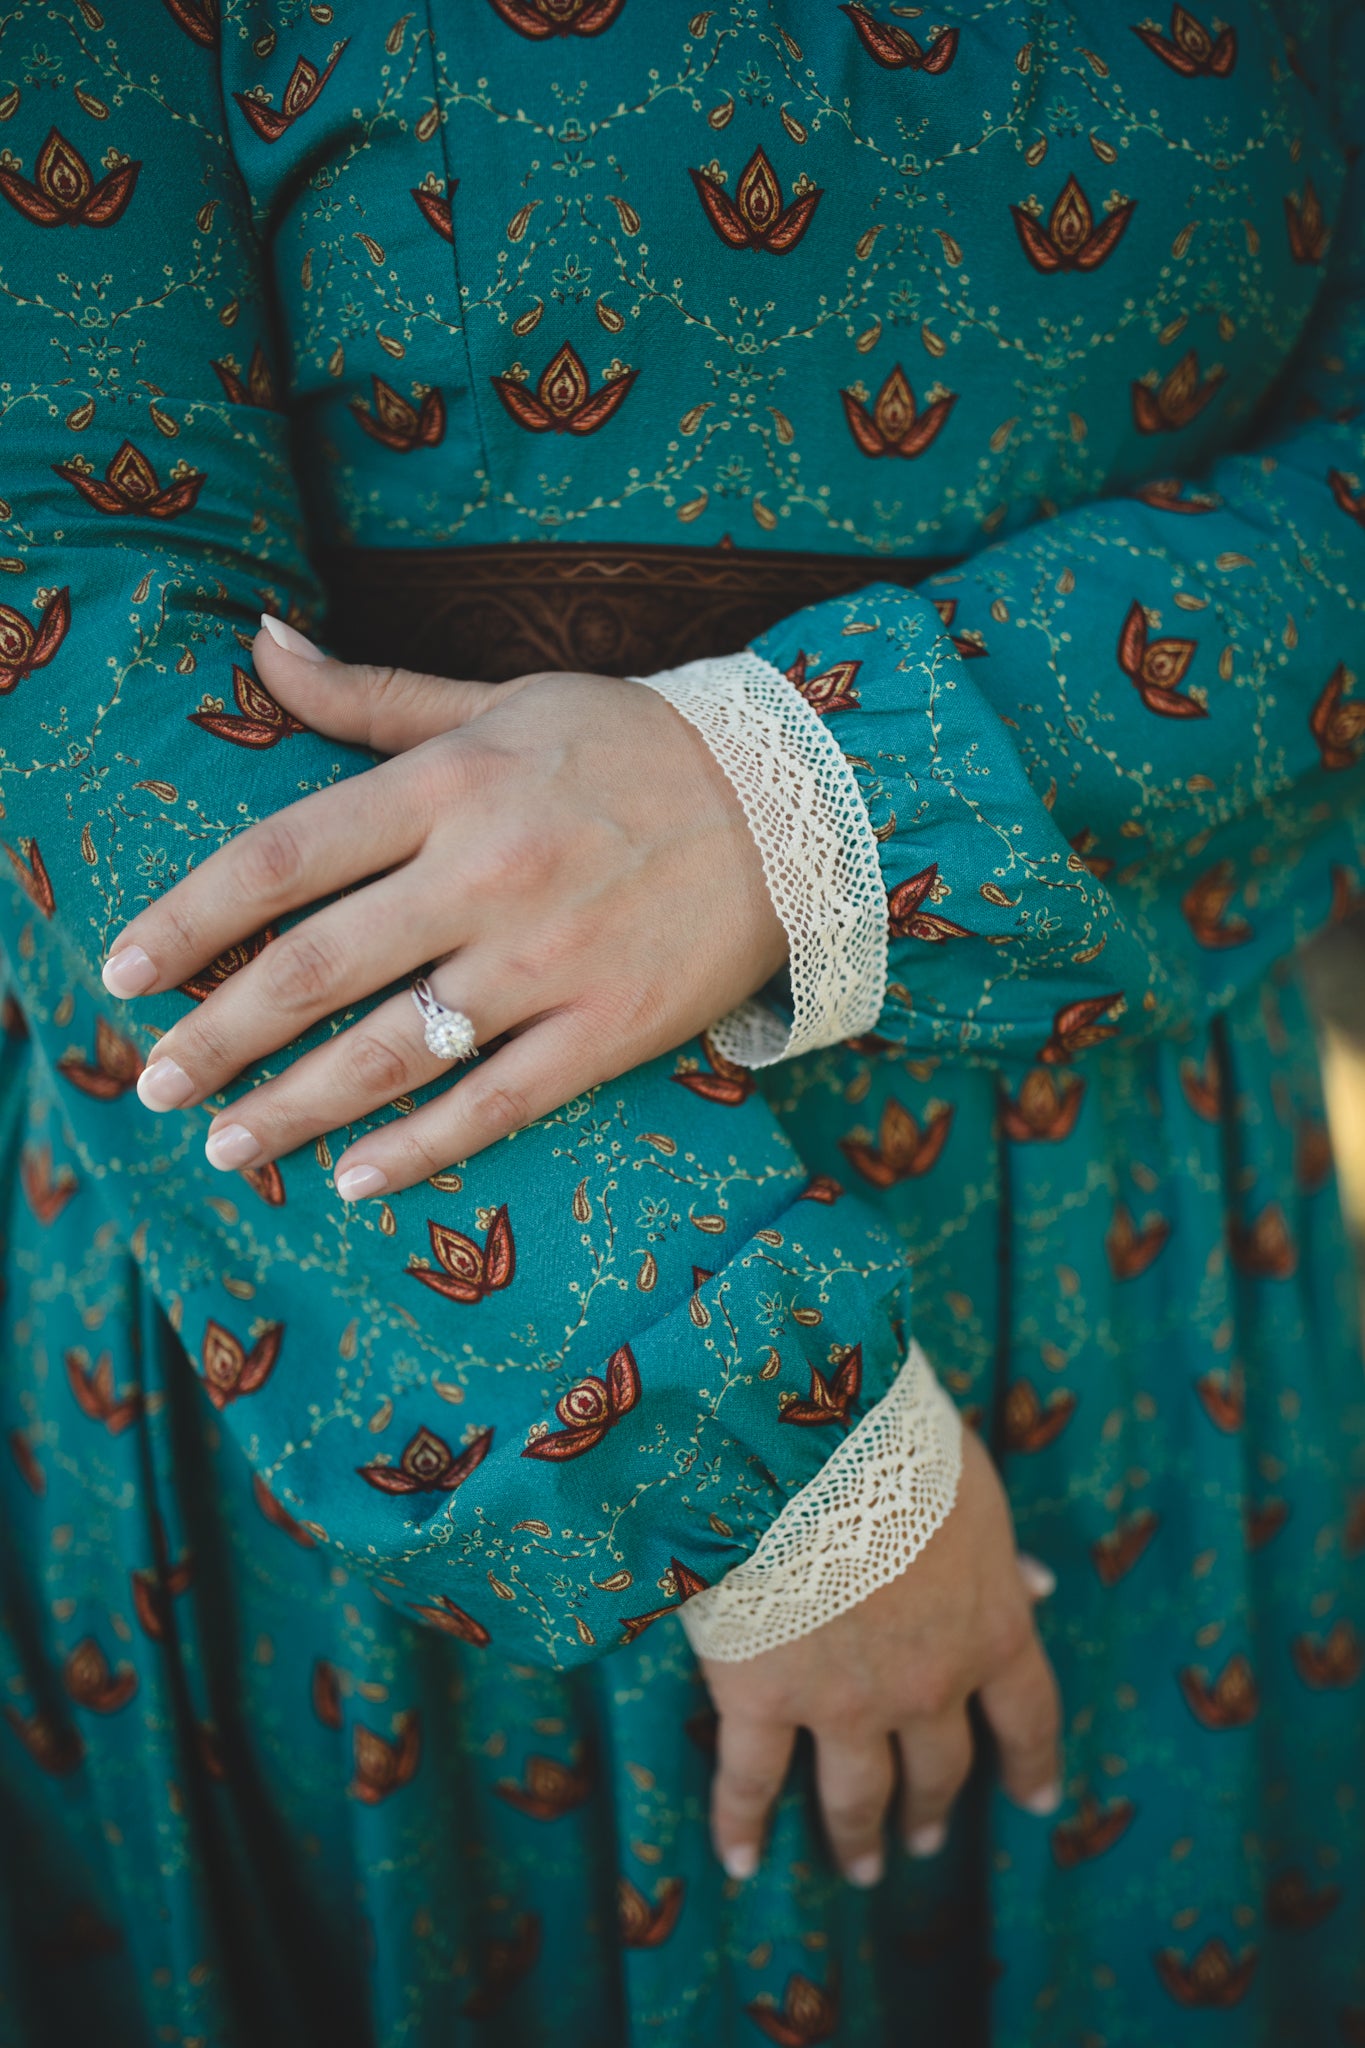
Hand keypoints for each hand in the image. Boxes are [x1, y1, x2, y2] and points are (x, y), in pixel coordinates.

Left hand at [102, 619, 786, 1197]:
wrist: (795, 803)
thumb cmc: (630, 744)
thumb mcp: (500, 702)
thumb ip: (370, 695)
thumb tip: (256, 642)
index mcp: (449, 786)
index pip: (282, 858)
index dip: (189, 920)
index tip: (124, 973)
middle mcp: (486, 874)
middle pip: (316, 969)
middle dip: (217, 1036)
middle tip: (153, 1085)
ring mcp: (548, 962)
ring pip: (390, 1052)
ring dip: (293, 1108)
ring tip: (227, 1147)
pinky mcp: (608, 1032)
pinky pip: (493, 1104)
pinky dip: (415, 1148)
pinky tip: (351, 1178)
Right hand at [701, 1428, 1060, 1885]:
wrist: (800, 1454)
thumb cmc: (893, 1449)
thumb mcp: (972, 1489)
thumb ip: (999, 1553)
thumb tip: (1039, 1587)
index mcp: (988, 1629)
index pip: (1027, 1714)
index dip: (1031, 1761)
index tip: (1034, 1801)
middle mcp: (925, 1687)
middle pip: (940, 1768)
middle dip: (934, 1806)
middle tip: (926, 1840)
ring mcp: (842, 1705)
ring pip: (856, 1794)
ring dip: (859, 1835)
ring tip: (860, 1866)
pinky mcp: (759, 1701)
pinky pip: (749, 1782)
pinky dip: (741, 1827)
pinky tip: (742, 1862)